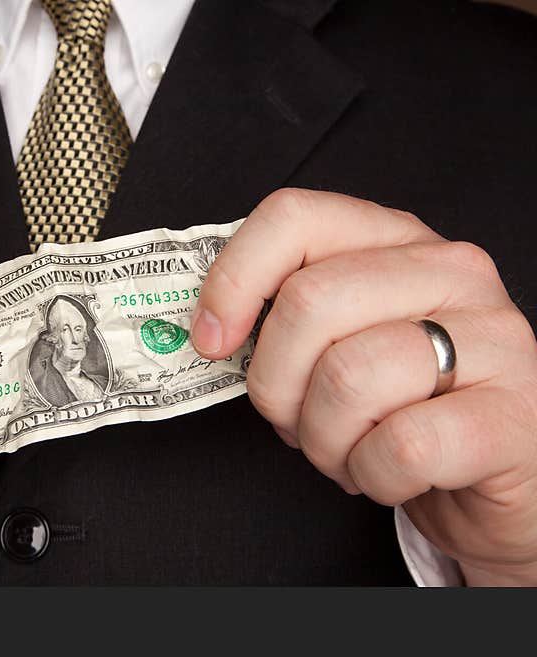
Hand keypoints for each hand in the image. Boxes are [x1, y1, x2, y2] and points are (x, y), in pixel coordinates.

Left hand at [191, 189, 536, 585]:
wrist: (499, 470)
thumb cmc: (404, 404)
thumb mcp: (344, 340)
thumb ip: (289, 317)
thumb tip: (210, 329)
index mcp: (397, 241)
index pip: (294, 218)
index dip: (233, 281)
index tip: (212, 340)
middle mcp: (451, 273)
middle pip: (308, 304)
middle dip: (275, 385)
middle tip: (293, 420)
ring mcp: (494, 340)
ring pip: (347, 378)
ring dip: (323, 440)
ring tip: (347, 449)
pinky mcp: (511, 417)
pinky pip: (401, 447)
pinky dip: (372, 476)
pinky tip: (388, 473)